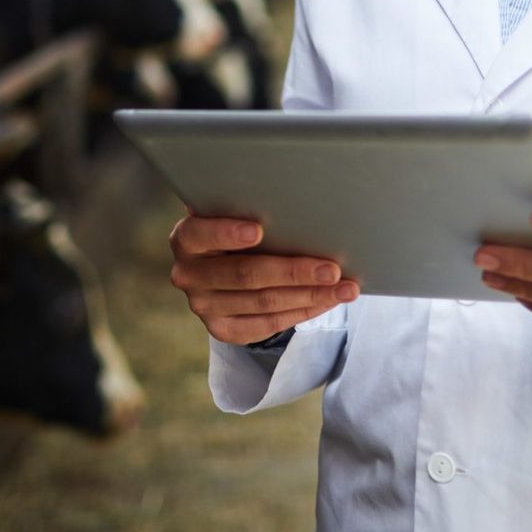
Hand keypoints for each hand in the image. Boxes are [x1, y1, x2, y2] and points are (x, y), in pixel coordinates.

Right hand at [170, 214, 359, 345]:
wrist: (221, 263)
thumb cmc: (237, 226)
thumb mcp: (233, 212)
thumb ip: (248, 207)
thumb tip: (298, 202)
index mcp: (186, 239)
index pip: (200, 234)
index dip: (227, 233)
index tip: (258, 229)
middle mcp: (189, 275)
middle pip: (245, 275)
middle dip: (293, 272)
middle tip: (331, 269)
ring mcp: (204, 306)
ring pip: (264, 302)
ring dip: (310, 295)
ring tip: (345, 287)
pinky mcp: (222, 329)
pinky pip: (269, 323)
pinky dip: (304, 311)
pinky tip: (329, 300)